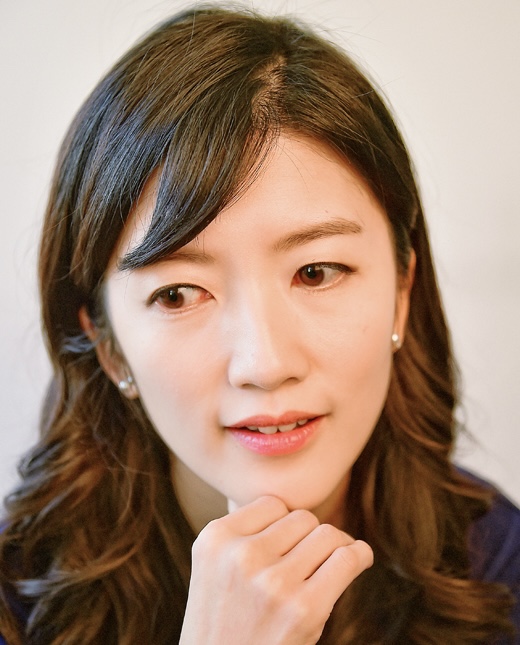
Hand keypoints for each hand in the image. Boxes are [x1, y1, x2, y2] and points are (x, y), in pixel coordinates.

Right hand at [179, 496, 372, 644]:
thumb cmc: (224, 624)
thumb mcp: (213, 569)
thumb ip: (242, 534)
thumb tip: (296, 508)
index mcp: (215, 540)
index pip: (272, 504)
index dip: (284, 526)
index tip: (287, 548)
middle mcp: (240, 556)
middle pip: (302, 519)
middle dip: (311, 538)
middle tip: (311, 562)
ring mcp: (272, 583)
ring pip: (327, 535)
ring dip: (336, 547)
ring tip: (334, 562)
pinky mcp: (303, 609)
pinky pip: (346, 559)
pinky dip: (359, 555)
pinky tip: (359, 560)